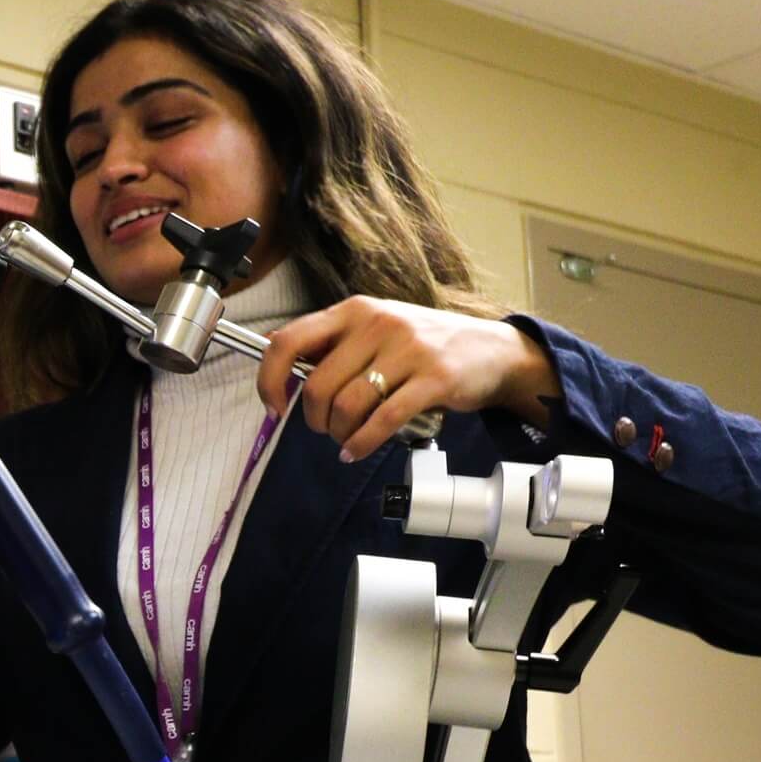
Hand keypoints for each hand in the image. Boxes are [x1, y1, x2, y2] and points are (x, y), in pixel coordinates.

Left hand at [255, 296, 559, 461]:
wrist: (491, 351)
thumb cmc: (423, 346)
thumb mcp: (374, 330)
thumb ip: (330, 344)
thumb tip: (274, 355)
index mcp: (353, 310)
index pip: (288, 342)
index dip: (270, 380)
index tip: (273, 406)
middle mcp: (377, 323)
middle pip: (317, 386)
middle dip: (314, 419)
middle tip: (325, 428)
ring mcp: (408, 349)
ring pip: (348, 405)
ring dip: (340, 433)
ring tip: (346, 438)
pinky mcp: (434, 378)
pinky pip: (383, 419)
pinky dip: (362, 443)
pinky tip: (355, 451)